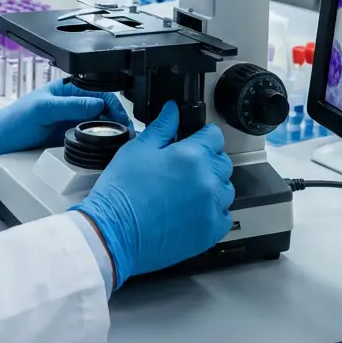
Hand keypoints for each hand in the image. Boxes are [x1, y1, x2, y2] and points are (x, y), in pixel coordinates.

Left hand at [0, 80, 131, 176]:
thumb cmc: (15, 120)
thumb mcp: (43, 109)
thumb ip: (70, 105)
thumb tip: (98, 104)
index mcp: (68, 90)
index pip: (100, 93)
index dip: (114, 106)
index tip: (122, 122)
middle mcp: (73, 106)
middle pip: (104, 111)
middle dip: (117, 122)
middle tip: (125, 138)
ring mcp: (72, 124)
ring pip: (99, 127)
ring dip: (110, 135)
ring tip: (120, 146)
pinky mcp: (69, 141)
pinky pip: (90, 141)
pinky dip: (99, 146)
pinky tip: (104, 153)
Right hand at [70, 100, 233, 288]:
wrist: (116, 232)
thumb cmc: (123, 192)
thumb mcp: (138, 149)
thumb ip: (162, 127)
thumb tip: (173, 110)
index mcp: (192, 156)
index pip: (214, 135)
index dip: (202, 135)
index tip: (193, 141)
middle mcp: (207, 181)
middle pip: (222, 161)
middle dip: (207, 159)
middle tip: (184, 166)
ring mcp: (211, 208)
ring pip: (225, 189)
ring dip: (212, 185)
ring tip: (187, 189)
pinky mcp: (210, 232)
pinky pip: (224, 216)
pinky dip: (214, 211)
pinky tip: (192, 210)